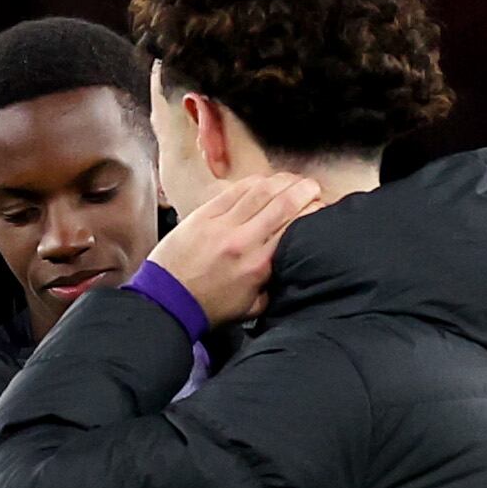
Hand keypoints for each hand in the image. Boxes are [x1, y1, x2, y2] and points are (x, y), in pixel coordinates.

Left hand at [146, 172, 320, 326]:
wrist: (165, 303)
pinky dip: (254, 182)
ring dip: (282, 180)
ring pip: (261, 191)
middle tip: (313, 187)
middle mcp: (244, 240)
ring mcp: (222, 225)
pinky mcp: (202, 216)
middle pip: (285, 202)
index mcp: (260, 264)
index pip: (298, 226)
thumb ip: (273, 285)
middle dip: (305, 190)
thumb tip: (291, 268)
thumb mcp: (251, 306)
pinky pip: (234, 191)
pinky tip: (264, 181)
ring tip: (293, 180)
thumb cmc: (208, 307)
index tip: (321, 206)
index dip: (314, 210)